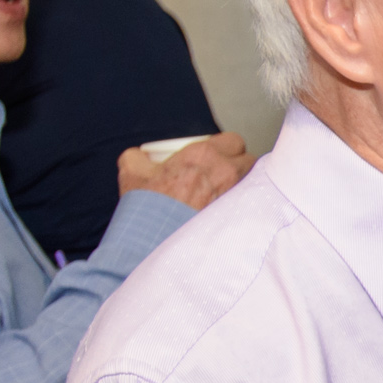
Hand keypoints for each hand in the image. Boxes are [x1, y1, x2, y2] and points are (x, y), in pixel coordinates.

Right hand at [118, 132, 248, 209]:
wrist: (155, 241)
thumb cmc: (147, 209)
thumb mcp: (131, 172)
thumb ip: (138, 156)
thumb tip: (141, 156)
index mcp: (203, 155)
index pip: (234, 141)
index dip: (227, 147)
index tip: (217, 155)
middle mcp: (224, 172)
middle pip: (248, 159)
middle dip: (238, 163)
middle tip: (223, 172)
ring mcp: (233, 196)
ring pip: (251, 182)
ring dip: (242, 184)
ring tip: (225, 192)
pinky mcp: (237, 218)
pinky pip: (247, 205)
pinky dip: (240, 206)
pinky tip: (225, 212)